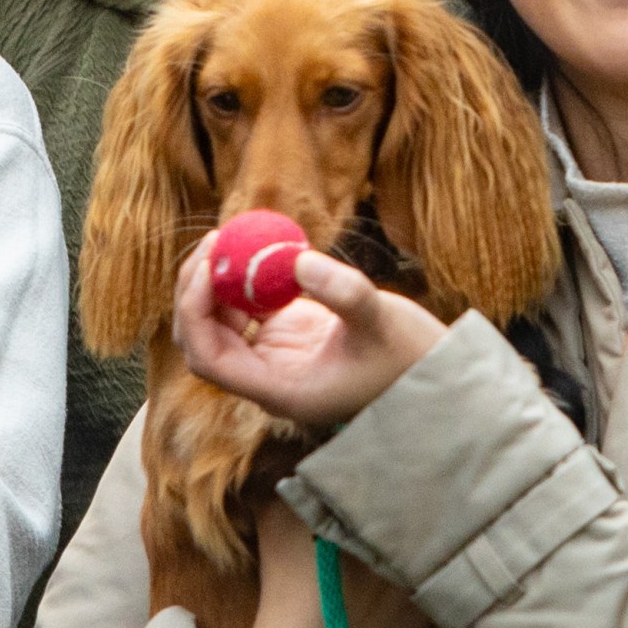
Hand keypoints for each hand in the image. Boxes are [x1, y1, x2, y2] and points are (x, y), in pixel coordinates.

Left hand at [172, 242, 448, 430]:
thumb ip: (343, 293)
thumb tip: (295, 258)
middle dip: (197, 290)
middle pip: (203, 340)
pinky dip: (246, 279)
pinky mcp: (287, 337)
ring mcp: (275, 358)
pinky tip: (263, 249)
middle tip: (215, 241)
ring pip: (220, 323)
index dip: (196, 313)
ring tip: (233, 237)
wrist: (431, 371)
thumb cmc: (410, 357)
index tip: (208, 267)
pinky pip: (249, 307)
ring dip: (217, 282)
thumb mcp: (383, 322)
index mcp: (279, 390)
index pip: (210, 359)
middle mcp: (268, 378)